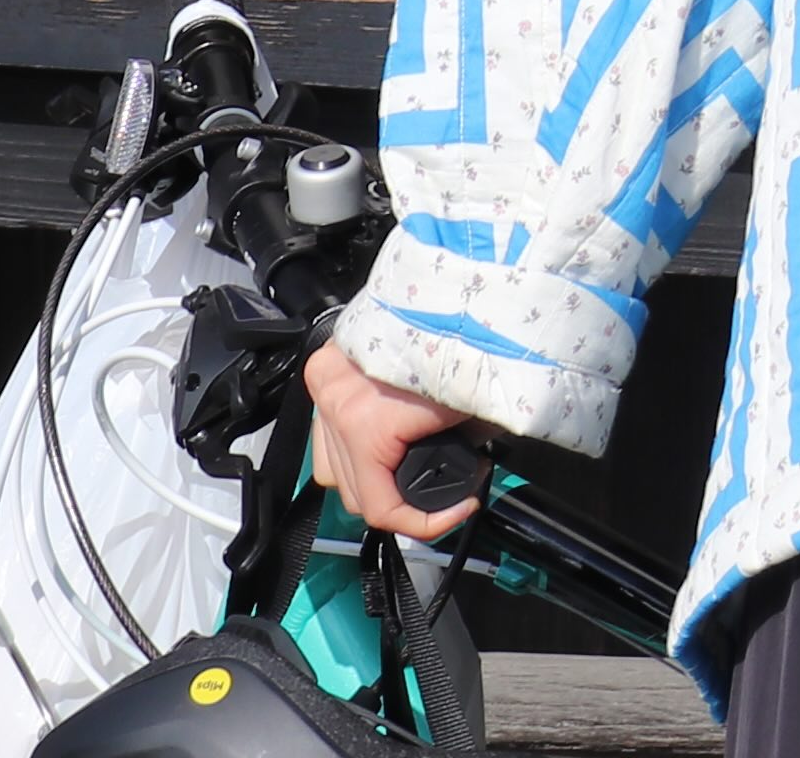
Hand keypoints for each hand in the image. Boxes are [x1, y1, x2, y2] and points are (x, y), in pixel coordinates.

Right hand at [304, 344, 482, 542]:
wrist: (445, 277)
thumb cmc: (458, 328)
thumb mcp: (475, 399)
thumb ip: (469, 442)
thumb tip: (473, 467)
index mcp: (366, 423)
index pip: (383, 507)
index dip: (428, 523)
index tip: (461, 508)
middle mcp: (335, 408)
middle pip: (357, 494)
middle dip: (403, 502)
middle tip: (448, 490)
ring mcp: (324, 389)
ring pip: (334, 471)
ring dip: (372, 480)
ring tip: (415, 470)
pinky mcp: (324, 372)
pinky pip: (328, 435)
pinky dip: (354, 450)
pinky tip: (387, 444)